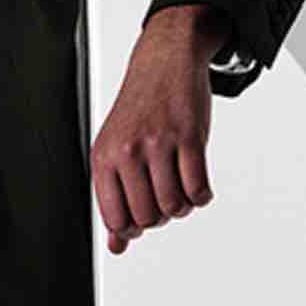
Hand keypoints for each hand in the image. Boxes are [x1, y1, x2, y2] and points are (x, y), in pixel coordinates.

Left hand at [90, 4, 228, 254]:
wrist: (164, 60)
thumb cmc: (139, 108)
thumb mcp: (114, 148)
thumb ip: (114, 197)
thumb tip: (116, 246)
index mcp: (103, 157)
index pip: (115, 218)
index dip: (132, 228)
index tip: (142, 218)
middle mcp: (128, 151)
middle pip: (148, 217)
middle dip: (160, 217)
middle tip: (164, 199)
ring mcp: (159, 144)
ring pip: (174, 206)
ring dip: (182, 206)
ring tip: (180, 189)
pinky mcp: (189, 138)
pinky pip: (199, 189)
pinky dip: (201, 196)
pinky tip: (197, 184)